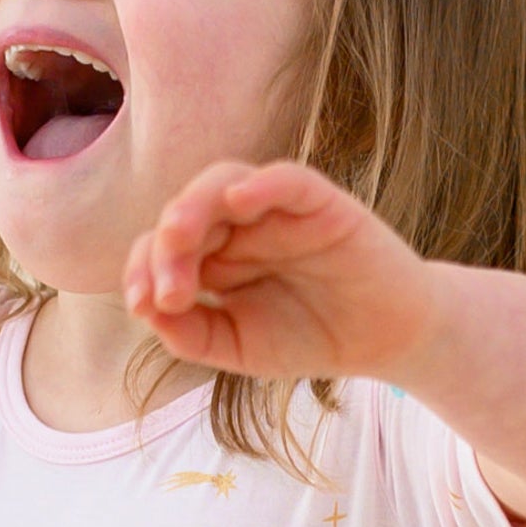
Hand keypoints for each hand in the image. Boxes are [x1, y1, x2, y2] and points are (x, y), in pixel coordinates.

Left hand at [123, 160, 436, 381]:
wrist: (384, 342)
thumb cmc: (308, 336)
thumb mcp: (237, 347)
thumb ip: (190, 334)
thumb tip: (144, 310)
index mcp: (212, 254)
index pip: (159, 245)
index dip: (141, 268)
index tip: (142, 305)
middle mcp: (239, 224)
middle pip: (185, 212)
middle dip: (165, 249)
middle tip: (169, 292)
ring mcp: (278, 211)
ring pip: (224, 181)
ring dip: (194, 206)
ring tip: (179, 237)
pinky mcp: (322, 205)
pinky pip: (289, 179)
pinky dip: (262, 183)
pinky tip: (239, 201)